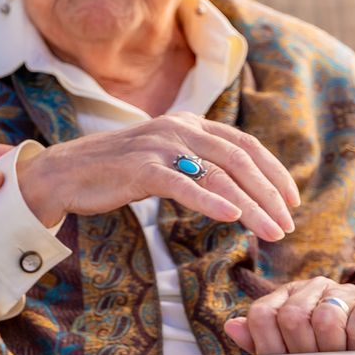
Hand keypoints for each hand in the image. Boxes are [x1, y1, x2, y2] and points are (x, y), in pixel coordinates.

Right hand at [17, 115, 298, 240]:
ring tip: (270, 232)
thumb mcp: (163, 158)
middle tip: (287, 226)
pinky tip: (232, 217)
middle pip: (238, 160)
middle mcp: (177, 128)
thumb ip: (195, 161)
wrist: (63, 173)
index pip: (243, 144)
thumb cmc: (115, 172)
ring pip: (218, 176)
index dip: (273, 171)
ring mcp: (158, 146)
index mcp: (187, 123)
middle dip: (269, 195)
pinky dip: (210, 201)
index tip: (291, 200)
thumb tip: (237, 186)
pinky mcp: (139, 168)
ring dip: (250, 206)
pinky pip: (182, 185)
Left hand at [226, 279, 354, 354]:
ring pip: (325, 320)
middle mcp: (313, 287)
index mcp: (286, 297)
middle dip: (304, 353)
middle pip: (292, 317)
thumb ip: (260, 342)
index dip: (270, 347)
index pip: (262, 315)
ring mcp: (345, 291)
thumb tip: (232, 325)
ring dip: (333, 353)